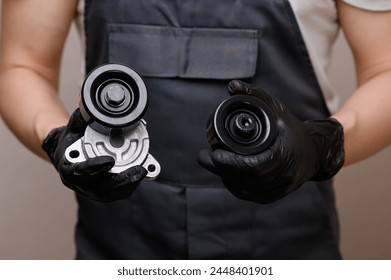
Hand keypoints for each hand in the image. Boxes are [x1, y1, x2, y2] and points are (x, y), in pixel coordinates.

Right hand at [42, 109, 146, 201]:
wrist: (67, 150)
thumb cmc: (71, 138)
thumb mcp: (73, 126)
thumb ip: (81, 117)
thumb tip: (90, 105)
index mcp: (68, 168)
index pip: (79, 173)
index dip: (94, 168)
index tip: (109, 161)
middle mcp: (79, 183)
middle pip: (100, 188)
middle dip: (121, 180)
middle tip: (138, 170)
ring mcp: (91, 189)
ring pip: (110, 193)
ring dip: (128, 184)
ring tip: (143, 171)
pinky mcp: (101, 190)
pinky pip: (116, 192)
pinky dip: (129, 184)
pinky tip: (141, 174)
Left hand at [198, 80, 343, 203]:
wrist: (315, 150)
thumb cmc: (293, 128)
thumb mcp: (275, 108)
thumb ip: (255, 95)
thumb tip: (232, 86)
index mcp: (284, 157)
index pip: (253, 166)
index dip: (230, 163)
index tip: (213, 154)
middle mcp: (284, 177)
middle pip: (245, 179)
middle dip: (220, 169)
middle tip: (203, 157)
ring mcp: (280, 189)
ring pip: (246, 190)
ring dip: (226, 178)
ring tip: (212, 163)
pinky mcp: (276, 195)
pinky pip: (252, 195)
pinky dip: (236, 187)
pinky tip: (225, 176)